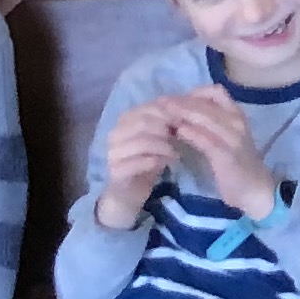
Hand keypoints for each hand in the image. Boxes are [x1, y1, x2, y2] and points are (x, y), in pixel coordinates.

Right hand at [94, 98, 179, 230]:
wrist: (128, 192)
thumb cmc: (147, 160)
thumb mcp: (159, 138)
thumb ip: (167, 122)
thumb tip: (185, 106)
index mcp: (125, 120)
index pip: (148, 108)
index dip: (170, 112)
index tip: (186, 119)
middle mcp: (115, 133)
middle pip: (144, 123)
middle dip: (167, 128)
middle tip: (182, 136)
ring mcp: (113, 153)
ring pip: (142, 142)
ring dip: (163, 146)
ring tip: (176, 152)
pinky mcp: (115, 171)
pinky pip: (138, 163)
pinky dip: (156, 161)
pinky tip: (167, 163)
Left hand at [168, 87, 275, 218]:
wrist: (255, 189)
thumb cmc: (236, 163)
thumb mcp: (225, 138)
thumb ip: (209, 125)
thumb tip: (182, 115)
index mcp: (236, 115)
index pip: (216, 92)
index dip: (194, 93)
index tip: (176, 100)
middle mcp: (236, 121)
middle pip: (206, 103)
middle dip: (181, 102)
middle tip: (161, 102)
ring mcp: (233, 137)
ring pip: (205, 118)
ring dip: (182, 113)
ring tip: (164, 114)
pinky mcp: (226, 155)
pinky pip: (207, 140)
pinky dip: (191, 133)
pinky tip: (178, 132)